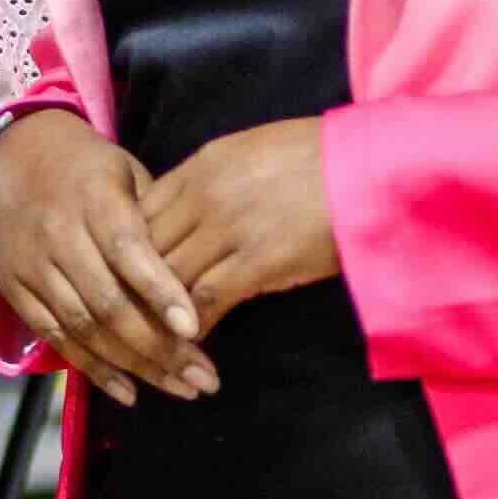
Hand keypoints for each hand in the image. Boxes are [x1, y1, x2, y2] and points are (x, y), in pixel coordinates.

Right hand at [0, 104, 215, 402]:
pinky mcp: (13, 288)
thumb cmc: (90, 167)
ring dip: (134, 365)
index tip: (194, 328)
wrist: (15, 154)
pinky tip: (129, 391)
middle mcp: (57, 234)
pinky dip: (93, 368)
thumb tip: (199, 277)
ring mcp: (31, 265)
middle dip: (159, 347)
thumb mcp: (129, 173)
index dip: (160, 292)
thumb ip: (157, 223)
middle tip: (204, 378)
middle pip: (108, 303)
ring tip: (181, 388)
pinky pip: (56, 338)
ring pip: (84, 327)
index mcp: (94, 198)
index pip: (129, 251)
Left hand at [140, 114, 338, 326]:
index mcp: (199, 166)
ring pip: (166, 280)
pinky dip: (192, 327)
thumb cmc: (319, 159)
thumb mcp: (250, 153)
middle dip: (133, 291)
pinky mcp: (258, 260)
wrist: (370, 164)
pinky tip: (192, 345)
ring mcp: (229, 227)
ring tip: (157, 343)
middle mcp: (204, 194)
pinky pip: (204, 300)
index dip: (127, 255)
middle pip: (142, 252)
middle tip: (131, 323)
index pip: (137, 216)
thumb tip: (184, 212)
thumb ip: (210, 180)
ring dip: (159, 316)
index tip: (128, 283)